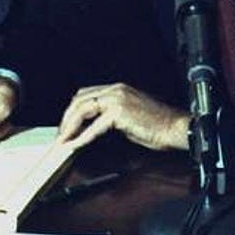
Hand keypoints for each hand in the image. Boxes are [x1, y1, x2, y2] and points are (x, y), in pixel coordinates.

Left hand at [56, 83, 190, 153]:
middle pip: (80, 100)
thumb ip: (110, 117)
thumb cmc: (157, 125)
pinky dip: (82, 137)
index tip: (66, 127)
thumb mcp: (129, 117)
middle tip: (60, 136)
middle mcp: (116, 89)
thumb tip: (91, 127)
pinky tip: (75, 145)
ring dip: (70, 126)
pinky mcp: (120, 112)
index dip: (72, 111)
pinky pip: (94, 125)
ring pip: (83, 108)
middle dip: (66, 119)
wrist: (174, 127)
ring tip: (63, 141)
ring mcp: (117, 98)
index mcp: (118, 89)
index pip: (85, 95)